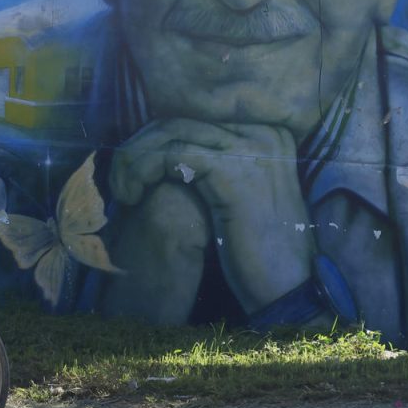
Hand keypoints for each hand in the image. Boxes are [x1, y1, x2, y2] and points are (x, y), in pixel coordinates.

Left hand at [108, 118, 312, 312]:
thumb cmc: (256, 250)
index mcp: (264, 133)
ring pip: (169, 134)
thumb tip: (158, 146)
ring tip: (122, 193)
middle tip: (118, 182)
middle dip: (137, 149)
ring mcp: (252, 146)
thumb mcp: (234, 196)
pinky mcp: (235, 168)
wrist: (288, 288)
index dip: (151, 141)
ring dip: (133, 161)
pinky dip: (143, 171)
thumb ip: (208, 164)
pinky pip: (171, 155)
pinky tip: (133, 198)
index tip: (130, 170)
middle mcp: (262, 131)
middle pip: (177, 121)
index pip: (191, 119)